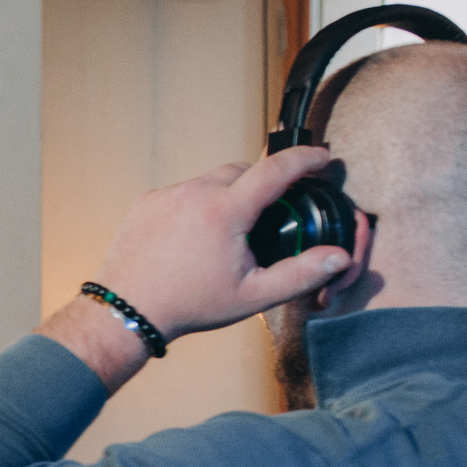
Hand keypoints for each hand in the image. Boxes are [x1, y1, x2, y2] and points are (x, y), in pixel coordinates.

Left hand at [98, 147, 363, 338]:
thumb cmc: (188, 305)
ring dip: (227, 193)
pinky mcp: (147, 201)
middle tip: (270, 209)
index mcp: (225, 211)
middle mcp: (194, 193)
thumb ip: (301, 274)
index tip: (321, 156)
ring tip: (231, 227)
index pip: (276, 169)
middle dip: (263, 181)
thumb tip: (338, 258)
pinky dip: (197, 202)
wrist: (127, 310)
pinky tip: (197, 232)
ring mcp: (167, 194)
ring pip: (210, 179)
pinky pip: (182, 191)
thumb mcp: (253, 295)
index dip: (305, 158)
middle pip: (243, 170)